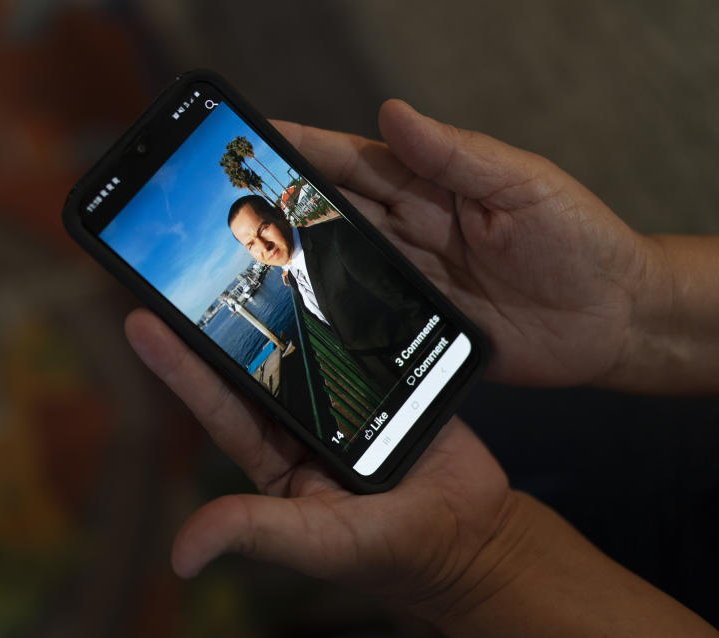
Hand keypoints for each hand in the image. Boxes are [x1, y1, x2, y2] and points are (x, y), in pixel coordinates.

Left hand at [125, 310, 718, 637]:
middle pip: (248, 358)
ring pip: (296, 337)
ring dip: (269, 297)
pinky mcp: (379, 373)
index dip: (178, 364)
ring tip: (237, 245)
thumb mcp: (316, 541)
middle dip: (210, 315)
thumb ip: (255, 532)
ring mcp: (337, 391)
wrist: (471, 532)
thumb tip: (182, 558)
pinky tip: (313, 258)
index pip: (216, 402)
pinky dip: (332, 301)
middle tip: (174, 265)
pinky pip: (349, 332)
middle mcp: (296, 416)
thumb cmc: (389, 549)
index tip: (140, 318)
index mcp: (272, 452)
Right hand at [274, 102, 650, 387]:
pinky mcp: (413, 326)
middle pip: (331, 210)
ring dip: (292, 254)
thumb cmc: (577, 239)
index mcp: (430, 185)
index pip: (354, 160)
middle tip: (225, 198)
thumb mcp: (521, 185)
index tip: (253, 137)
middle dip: (278, 200)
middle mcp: (409, 230)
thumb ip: (455, 154)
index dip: (303, 148)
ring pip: (335, 260)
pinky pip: (359, 314)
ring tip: (241, 250)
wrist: (611, 320)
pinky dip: (324, 308)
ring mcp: (407, 279)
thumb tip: (394, 112)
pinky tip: (291, 308)